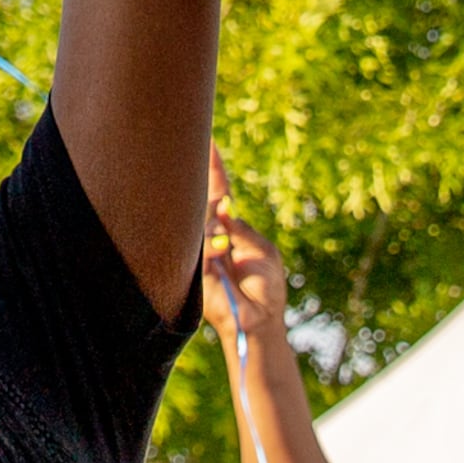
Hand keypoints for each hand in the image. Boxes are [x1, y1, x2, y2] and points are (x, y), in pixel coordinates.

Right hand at [201, 153, 289, 352]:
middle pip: (202, 201)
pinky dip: (212, 245)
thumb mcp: (263, 250)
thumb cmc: (267, 286)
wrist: (261, 319)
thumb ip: (243, 230)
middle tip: (196, 154)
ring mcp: (203, 252)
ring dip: (213, 224)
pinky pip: (199, 250)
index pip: (219, 192)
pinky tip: (223, 249)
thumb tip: (224, 210)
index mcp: (231, 228)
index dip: (214, 170)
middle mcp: (213, 235)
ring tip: (227, 239)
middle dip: (200, 181)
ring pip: (199, 223)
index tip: (209, 143)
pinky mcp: (197, 272)